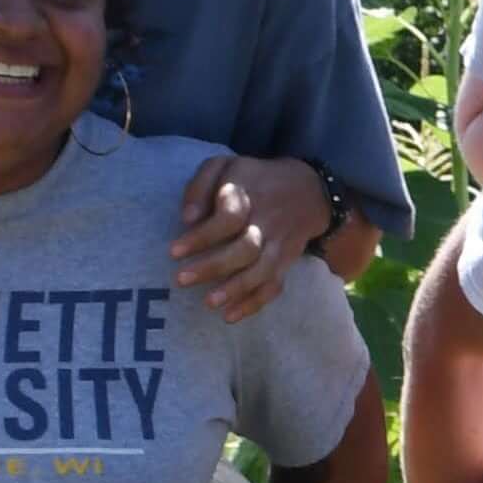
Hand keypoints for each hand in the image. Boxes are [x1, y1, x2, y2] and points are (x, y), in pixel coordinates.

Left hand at [171, 154, 324, 323]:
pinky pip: (274, 286)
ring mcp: (279, 244)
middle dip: (213, 266)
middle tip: (180, 280)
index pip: (228, 218)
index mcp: (249, 194)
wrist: (308, 190)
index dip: (202, 236)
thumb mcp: (225, 166)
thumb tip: (187, 217)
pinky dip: (254, 303)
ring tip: (209, 304)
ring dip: (236, 289)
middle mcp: (267, 221)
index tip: (174, 252)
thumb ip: (201, 186)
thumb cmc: (253, 179)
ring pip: (262, 270)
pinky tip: (230, 316)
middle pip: (245, 248)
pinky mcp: (286, 261)